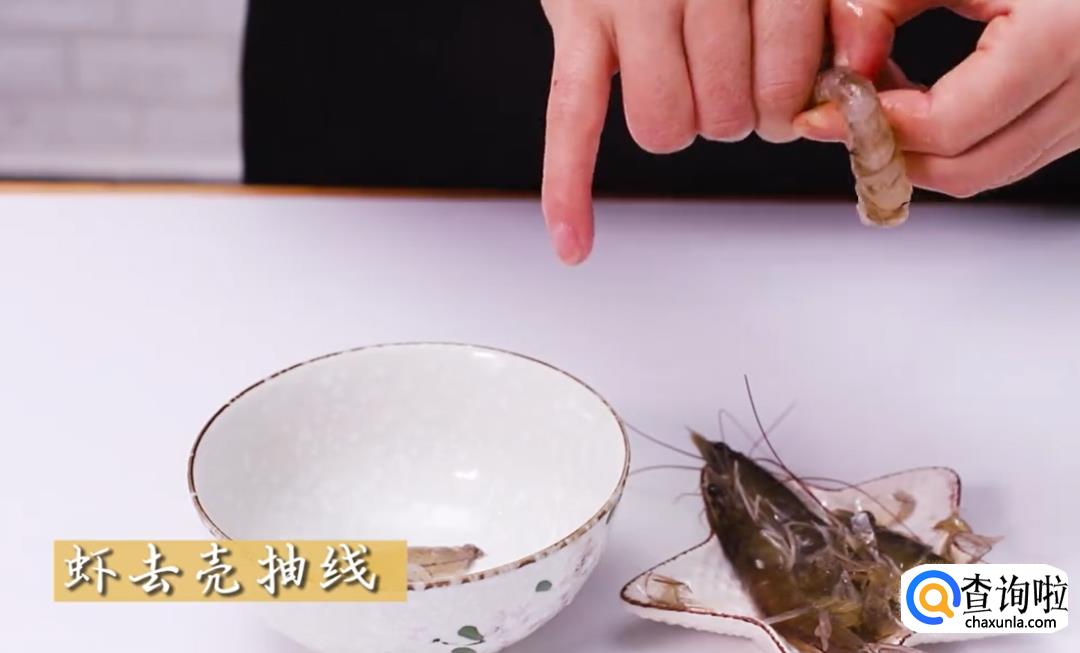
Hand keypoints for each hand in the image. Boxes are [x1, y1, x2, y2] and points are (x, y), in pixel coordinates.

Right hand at [540, 0, 827, 264]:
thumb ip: (843, 16)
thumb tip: (878, 100)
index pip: (789, 73)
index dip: (796, 102)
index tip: (795, 92)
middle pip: (726, 110)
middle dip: (738, 115)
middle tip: (736, 81)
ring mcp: (627, 0)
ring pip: (663, 126)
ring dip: (681, 126)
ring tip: (684, 81)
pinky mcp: (574, 20)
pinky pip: (570, 119)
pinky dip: (568, 186)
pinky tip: (574, 244)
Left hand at [795, 0, 1079, 198]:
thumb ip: (884, 1)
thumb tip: (842, 69)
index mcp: (1063, 37)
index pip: (950, 124)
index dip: (873, 124)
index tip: (819, 112)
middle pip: (965, 167)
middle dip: (888, 148)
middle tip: (834, 116)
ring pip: (983, 172)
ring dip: (915, 152)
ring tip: (869, 102)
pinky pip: (1004, 156)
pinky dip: (947, 146)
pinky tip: (912, 101)